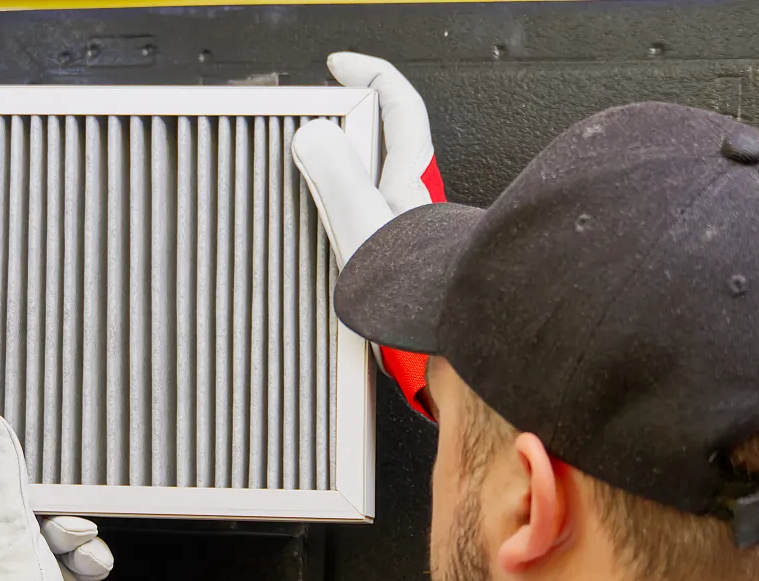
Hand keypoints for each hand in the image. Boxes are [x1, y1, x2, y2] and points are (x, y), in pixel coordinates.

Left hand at [0, 412, 112, 580]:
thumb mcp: (4, 524)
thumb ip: (0, 473)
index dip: (2, 475)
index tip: (19, 463)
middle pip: (29, 506)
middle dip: (55, 512)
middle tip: (55, 519)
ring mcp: (29, 572)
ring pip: (62, 528)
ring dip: (76, 537)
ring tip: (72, 552)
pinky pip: (83, 555)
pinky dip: (89, 561)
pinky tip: (84, 571)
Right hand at [292, 52, 444, 417]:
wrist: (448, 340)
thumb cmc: (419, 290)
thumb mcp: (363, 223)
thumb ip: (335, 175)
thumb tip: (313, 134)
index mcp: (408, 175)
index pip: (397, 102)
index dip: (369, 73)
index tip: (340, 63)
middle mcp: (412, 197)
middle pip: (386, 139)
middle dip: (352, 123)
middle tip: (316, 118)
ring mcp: (408, 227)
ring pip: (376, 182)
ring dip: (347, 172)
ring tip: (311, 176)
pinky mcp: (400, 259)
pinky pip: (368, 221)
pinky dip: (346, 215)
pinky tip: (327, 235)